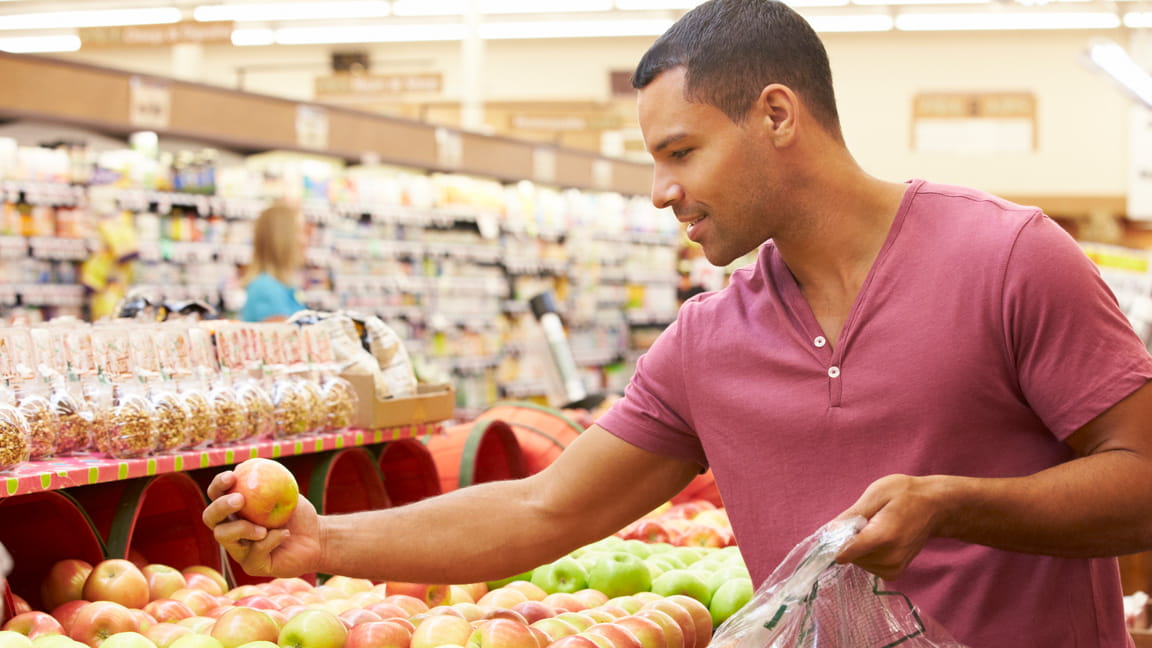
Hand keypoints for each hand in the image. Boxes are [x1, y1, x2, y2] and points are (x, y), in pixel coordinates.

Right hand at [202, 469, 321, 577]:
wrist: (316, 537)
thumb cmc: (297, 512)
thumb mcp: (283, 490)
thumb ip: (265, 480)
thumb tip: (246, 465)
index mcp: (234, 509)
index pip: (216, 495)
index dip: (218, 485)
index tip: (231, 476)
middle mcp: (230, 529)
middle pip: (210, 517)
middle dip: (221, 506)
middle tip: (240, 500)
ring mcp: (239, 549)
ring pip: (224, 537)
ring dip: (242, 528)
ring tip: (264, 527)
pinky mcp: (253, 565)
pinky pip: (253, 553)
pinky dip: (270, 540)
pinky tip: (285, 534)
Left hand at [833, 474, 946, 579]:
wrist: (935, 506)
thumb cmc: (905, 494)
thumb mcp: (876, 494)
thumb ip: (851, 515)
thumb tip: (828, 531)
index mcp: (883, 536)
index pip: (845, 552)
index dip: (835, 540)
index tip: (839, 528)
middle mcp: (890, 558)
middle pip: (850, 556)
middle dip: (850, 540)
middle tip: (867, 521)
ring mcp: (894, 567)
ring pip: (857, 562)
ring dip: (859, 547)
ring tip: (876, 528)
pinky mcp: (895, 572)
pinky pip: (868, 566)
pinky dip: (867, 554)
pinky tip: (879, 540)